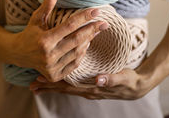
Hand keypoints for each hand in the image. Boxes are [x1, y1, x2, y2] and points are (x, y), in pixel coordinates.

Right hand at [11, 0, 107, 81]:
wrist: (18, 54)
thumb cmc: (30, 32)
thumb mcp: (37, 17)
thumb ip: (47, 3)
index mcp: (44, 40)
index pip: (69, 26)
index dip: (84, 17)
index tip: (97, 11)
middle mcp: (48, 56)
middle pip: (77, 40)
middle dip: (92, 30)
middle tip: (104, 23)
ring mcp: (52, 68)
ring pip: (77, 52)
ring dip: (88, 41)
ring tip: (95, 32)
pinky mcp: (55, 76)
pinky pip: (74, 63)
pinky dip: (82, 53)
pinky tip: (86, 44)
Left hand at [29, 66, 149, 99]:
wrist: (136, 87)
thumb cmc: (129, 81)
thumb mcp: (122, 78)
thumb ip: (111, 79)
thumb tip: (99, 79)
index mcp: (92, 88)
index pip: (68, 86)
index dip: (53, 83)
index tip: (38, 79)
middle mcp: (87, 90)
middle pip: (63, 88)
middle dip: (47, 86)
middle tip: (32, 84)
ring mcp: (88, 89)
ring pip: (67, 87)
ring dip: (52, 85)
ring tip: (39, 83)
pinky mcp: (91, 86)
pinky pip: (73, 85)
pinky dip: (62, 83)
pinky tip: (57, 79)